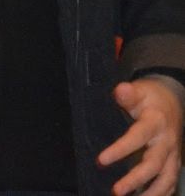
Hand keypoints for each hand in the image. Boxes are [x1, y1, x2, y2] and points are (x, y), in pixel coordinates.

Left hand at [100, 78, 183, 195]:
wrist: (173, 102)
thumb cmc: (150, 98)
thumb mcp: (139, 91)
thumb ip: (128, 94)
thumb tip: (120, 90)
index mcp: (156, 123)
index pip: (137, 138)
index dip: (120, 150)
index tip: (101, 161)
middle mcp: (167, 142)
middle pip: (154, 165)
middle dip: (135, 180)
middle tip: (116, 191)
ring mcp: (173, 155)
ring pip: (166, 179)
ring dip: (151, 193)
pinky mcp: (174, 163)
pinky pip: (171, 183)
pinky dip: (162, 194)